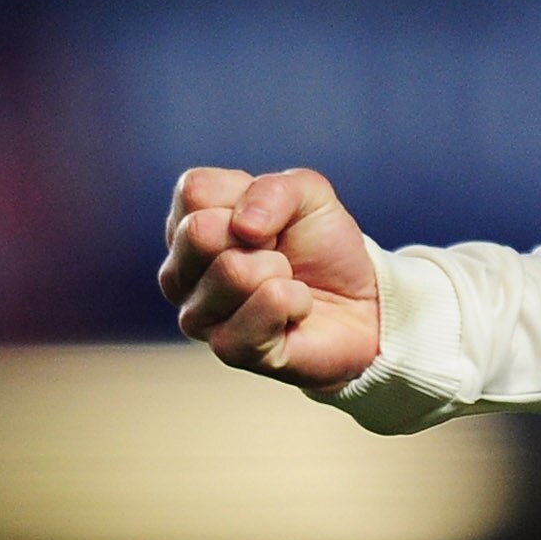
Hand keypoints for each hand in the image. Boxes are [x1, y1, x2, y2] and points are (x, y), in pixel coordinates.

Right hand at [157, 167, 380, 388]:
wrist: (360, 302)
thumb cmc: (321, 246)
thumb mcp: (308, 195)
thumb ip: (273, 190)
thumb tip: (245, 226)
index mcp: (188, 224)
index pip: (194, 191)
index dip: (247, 196)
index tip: (267, 221)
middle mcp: (180, 272)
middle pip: (200, 232)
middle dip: (262, 236)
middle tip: (278, 253)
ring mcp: (198, 316)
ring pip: (233, 271)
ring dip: (280, 271)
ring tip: (286, 282)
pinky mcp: (229, 349)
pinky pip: (266, 305)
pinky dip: (297, 299)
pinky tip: (294, 310)